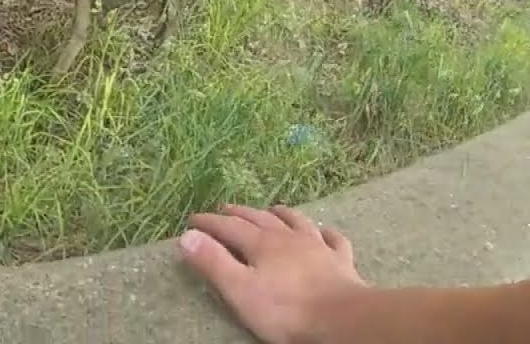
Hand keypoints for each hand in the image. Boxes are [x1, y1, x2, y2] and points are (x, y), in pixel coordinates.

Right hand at [178, 204, 368, 343]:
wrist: (342, 320)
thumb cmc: (286, 309)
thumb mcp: (240, 289)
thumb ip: (213, 262)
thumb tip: (187, 235)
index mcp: (261, 244)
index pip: (228, 227)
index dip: (209, 222)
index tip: (192, 220)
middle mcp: (288, 238)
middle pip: (259, 219)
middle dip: (240, 213)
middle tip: (225, 209)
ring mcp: (318, 247)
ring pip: (297, 222)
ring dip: (282, 214)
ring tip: (272, 209)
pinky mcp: (341, 262)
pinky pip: (334, 240)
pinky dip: (326, 233)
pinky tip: (325, 232)